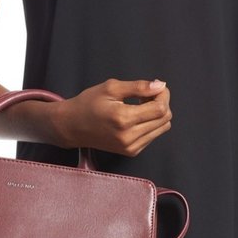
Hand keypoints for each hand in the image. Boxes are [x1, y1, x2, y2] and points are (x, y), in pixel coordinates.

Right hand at [54, 77, 171, 155]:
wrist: (72, 126)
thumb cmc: (89, 104)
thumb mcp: (111, 88)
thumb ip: (138, 87)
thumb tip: (161, 85)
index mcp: (124, 119)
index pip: (160, 108)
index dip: (163, 95)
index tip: (155, 87)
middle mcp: (129, 137)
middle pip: (165, 119)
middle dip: (162, 102)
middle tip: (146, 94)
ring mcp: (131, 147)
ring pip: (162, 128)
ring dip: (157, 114)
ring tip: (140, 105)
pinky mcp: (131, 152)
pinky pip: (153, 135)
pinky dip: (151, 123)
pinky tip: (136, 117)